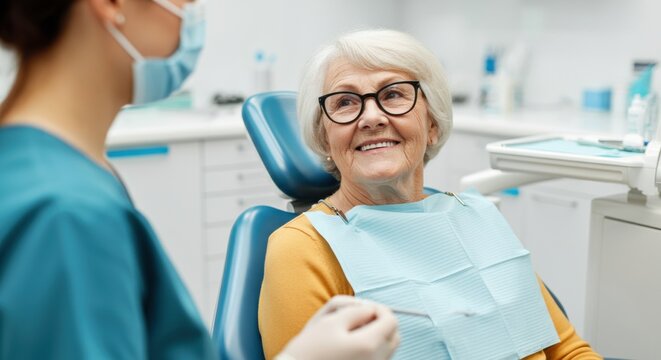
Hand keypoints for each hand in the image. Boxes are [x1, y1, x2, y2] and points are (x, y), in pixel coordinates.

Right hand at [279, 296, 399, 359]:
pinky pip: (378, 358)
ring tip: (352, 332)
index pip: (391, 320)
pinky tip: (351, 345)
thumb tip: (371, 309)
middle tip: (361, 317)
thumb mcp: (331, 321)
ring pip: (387, 348)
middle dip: (382, 322)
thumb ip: (357, 310)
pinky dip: (371, 348)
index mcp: (368, 344)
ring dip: (377, 335)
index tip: (364, 307)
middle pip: (394, 336)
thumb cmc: (310, 349)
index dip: (379, 308)